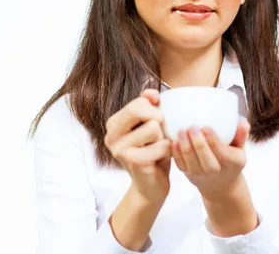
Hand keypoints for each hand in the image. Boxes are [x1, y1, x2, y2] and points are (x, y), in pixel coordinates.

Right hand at [104, 89, 171, 204]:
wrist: (151, 186)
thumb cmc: (152, 152)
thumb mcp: (150, 125)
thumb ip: (148, 105)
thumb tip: (151, 92)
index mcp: (113, 123)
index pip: (138, 102)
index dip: (154, 109)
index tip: (157, 121)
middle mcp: (111, 135)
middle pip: (140, 109)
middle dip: (158, 120)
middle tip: (159, 135)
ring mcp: (120, 149)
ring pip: (154, 127)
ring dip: (163, 138)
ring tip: (158, 148)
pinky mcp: (133, 161)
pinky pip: (161, 145)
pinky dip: (167, 151)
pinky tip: (160, 158)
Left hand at [172, 120, 250, 200]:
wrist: (221, 185)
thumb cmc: (230, 161)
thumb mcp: (240, 150)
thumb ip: (241, 135)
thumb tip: (243, 122)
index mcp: (231, 163)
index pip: (221, 152)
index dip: (213, 140)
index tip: (206, 127)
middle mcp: (216, 171)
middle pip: (205, 158)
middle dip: (198, 142)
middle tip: (192, 127)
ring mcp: (200, 174)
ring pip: (191, 162)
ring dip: (185, 146)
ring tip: (181, 131)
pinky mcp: (188, 174)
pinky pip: (180, 164)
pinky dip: (176, 153)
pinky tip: (173, 141)